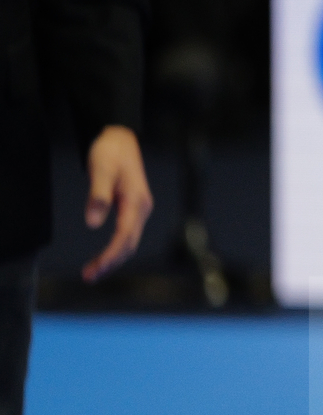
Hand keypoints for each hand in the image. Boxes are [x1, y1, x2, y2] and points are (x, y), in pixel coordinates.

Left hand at [82, 124, 151, 280]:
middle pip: (129, 244)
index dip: (109, 255)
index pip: (124, 236)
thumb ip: (98, 197)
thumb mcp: (102, 170)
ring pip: (129, 242)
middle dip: (110, 262)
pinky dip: (115, 248)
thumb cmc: (111, 152)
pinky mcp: (133, 208)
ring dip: (113, 258)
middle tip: (88, 276)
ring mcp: (139, 209)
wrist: (120, 138)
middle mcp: (141, 209)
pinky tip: (103, 254)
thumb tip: (93, 224)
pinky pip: (127, 234)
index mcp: (136, 202)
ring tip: (92, 270)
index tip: (95, 269)